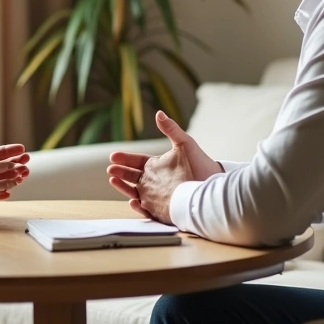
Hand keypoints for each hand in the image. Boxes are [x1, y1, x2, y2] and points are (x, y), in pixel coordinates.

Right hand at [107, 111, 222, 222]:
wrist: (213, 187)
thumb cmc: (201, 164)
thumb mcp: (185, 144)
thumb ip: (171, 129)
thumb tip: (159, 113)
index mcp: (156, 166)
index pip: (136, 162)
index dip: (124, 159)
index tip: (113, 155)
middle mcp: (153, 181)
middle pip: (131, 177)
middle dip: (119, 173)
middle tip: (110, 170)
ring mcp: (155, 196)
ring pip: (134, 192)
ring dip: (123, 188)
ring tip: (113, 181)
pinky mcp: (161, 210)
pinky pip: (146, 210)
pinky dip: (138, 206)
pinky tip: (133, 200)